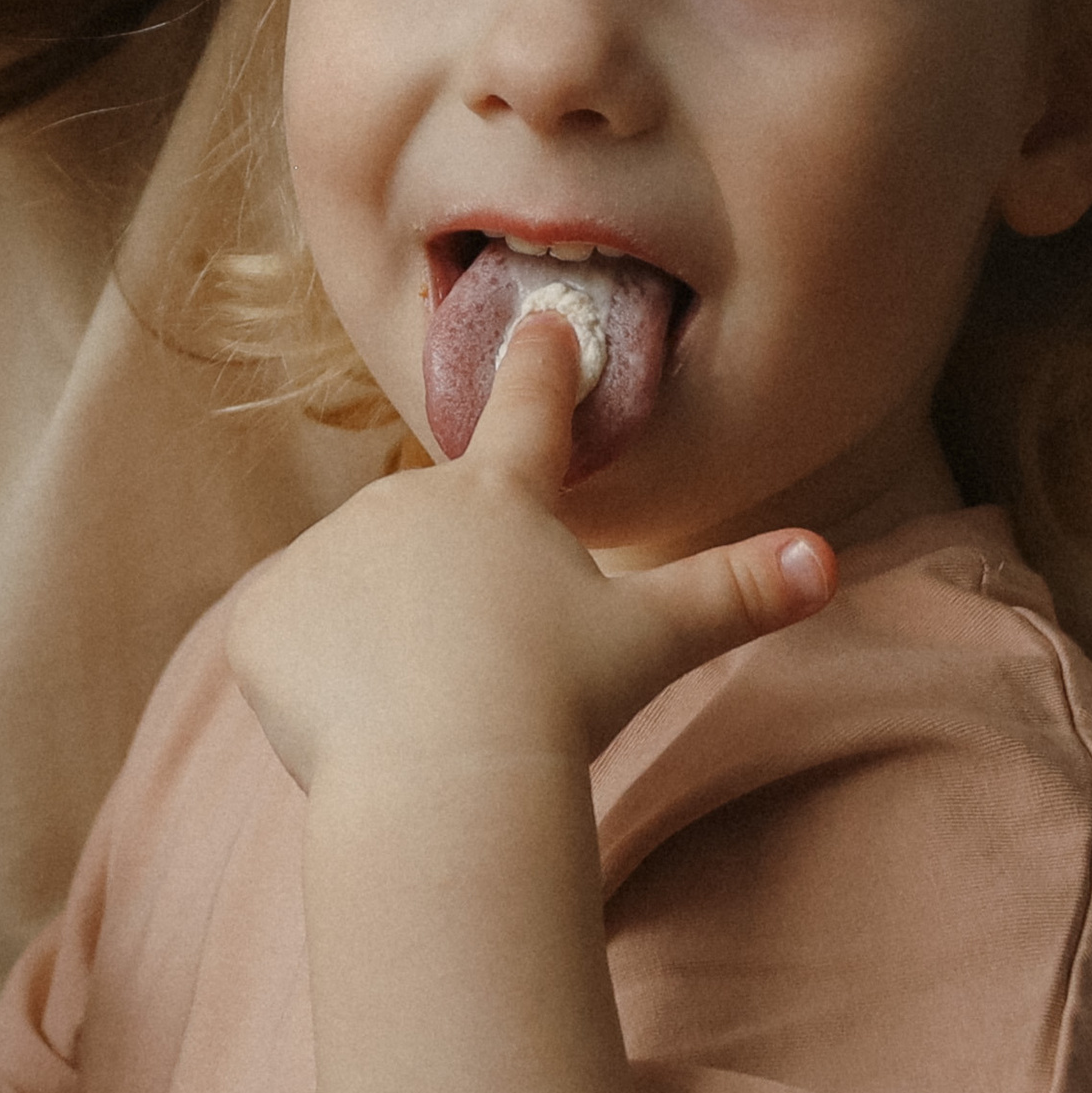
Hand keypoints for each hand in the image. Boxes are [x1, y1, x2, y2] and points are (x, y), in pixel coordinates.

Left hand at [226, 311, 835, 790]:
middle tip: (482, 674)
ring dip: (382, 640)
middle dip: (448, 593)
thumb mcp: (654, 641)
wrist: (444, 775)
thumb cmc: (558, 701)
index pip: (531, 412)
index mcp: (502, 497)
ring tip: (423, 710)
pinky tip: (354, 725)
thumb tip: (827, 560)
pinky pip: (289, 648)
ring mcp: (328, 553)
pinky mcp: (264, 618)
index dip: (541, 364)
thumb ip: (736, 592)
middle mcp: (407, 502)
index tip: (541, 317)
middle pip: (431, 539)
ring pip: (357, 597)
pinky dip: (314, 684)